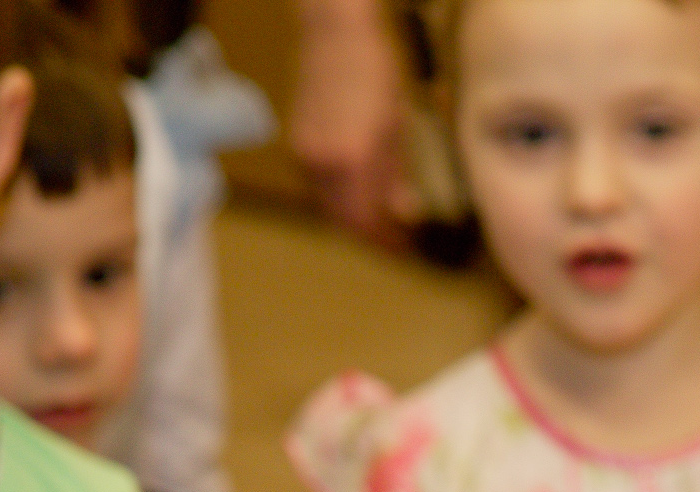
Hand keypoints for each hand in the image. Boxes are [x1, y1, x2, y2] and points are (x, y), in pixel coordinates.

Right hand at [289, 0, 412, 244]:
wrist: (336, 32)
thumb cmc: (377, 70)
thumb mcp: (397, 126)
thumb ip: (395, 174)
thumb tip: (402, 212)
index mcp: (352, 161)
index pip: (366, 222)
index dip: (384, 241)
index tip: (402, 250)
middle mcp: (322, 163)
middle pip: (343, 220)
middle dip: (368, 235)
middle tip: (393, 241)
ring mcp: (305, 153)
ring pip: (328, 205)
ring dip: (352, 218)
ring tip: (379, 220)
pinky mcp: (297, 142)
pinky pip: (318, 184)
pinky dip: (338, 196)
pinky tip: (357, 192)